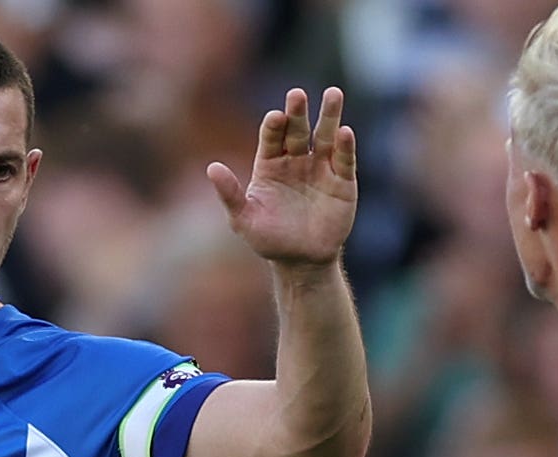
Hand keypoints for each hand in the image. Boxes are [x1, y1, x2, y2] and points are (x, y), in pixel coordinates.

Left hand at [207, 87, 357, 268]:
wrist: (301, 262)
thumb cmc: (269, 240)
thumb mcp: (244, 220)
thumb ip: (229, 194)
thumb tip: (211, 167)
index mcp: (270, 164)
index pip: (272, 137)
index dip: (274, 126)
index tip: (275, 117)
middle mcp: (296, 160)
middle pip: (298, 130)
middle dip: (298, 112)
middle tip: (297, 95)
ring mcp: (321, 168)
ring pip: (325, 136)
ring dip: (330, 115)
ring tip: (334, 93)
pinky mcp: (343, 182)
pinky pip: (344, 160)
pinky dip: (345, 146)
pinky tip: (345, 132)